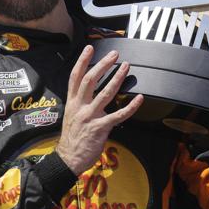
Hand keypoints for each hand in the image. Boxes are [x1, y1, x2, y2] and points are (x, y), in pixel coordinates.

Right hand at [56, 46, 143, 174]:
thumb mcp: (71, 116)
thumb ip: (80, 104)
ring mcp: (90, 116)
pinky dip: (130, 106)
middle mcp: (80, 106)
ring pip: (105, 93)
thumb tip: (91, 95)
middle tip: (114, 55)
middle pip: (90, 80)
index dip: (82, 61)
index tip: (89, 49)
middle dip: (102, 65)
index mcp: (72, 102)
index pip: (75, 77)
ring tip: (126, 67)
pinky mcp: (101, 127)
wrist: (69, 159)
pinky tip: (139, 99)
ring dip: (117, 78)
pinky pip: (119, 115)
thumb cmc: (72, 138)